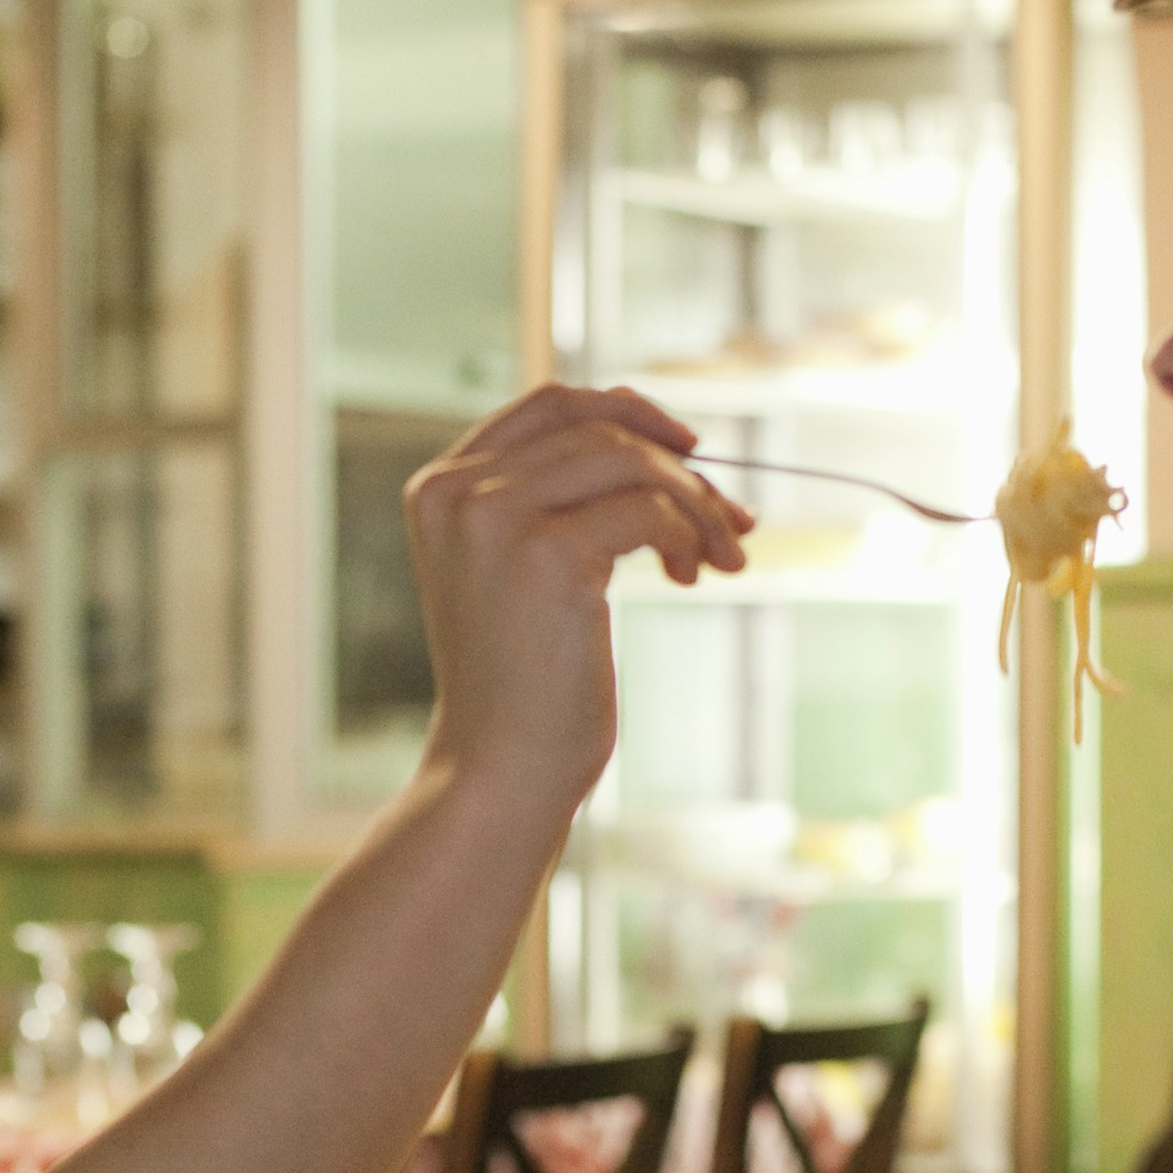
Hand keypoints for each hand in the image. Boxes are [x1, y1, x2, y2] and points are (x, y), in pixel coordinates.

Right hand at [406, 385, 749, 806]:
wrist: (501, 768)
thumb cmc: (525, 683)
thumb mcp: (526, 571)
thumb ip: (561, 501)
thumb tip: (672, 441)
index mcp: (441, 489)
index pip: (547, 403)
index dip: (627, 410)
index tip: (688, 447)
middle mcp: (457, 492)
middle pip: (598, 426)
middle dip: (679, 466)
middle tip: (732, 519)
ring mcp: (495, 518)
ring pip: (630, 459)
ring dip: (695, 502)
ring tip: (721, 556)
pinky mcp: (545, 554)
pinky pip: (649, 508)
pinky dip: (687, 534)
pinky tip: (691, 575)